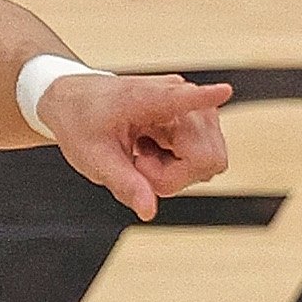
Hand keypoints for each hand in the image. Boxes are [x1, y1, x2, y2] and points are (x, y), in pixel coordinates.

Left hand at [37, 74, 231, 221]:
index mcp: (146, 98)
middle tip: (139, 165)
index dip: (204, 98)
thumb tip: (148, 211)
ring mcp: (196, 110)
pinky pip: (205, 160)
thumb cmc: (83, 122)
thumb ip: (124, 184)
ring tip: (142, 156)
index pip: (182, 98)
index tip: (223, 90)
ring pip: (210, 162)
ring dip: (175, 172)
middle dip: (175, 176)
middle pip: (206, 158)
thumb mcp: (93, 159)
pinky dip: (177, 167)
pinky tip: (151, 152)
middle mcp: (182, 98)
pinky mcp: (201, 122)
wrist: (78, 103)